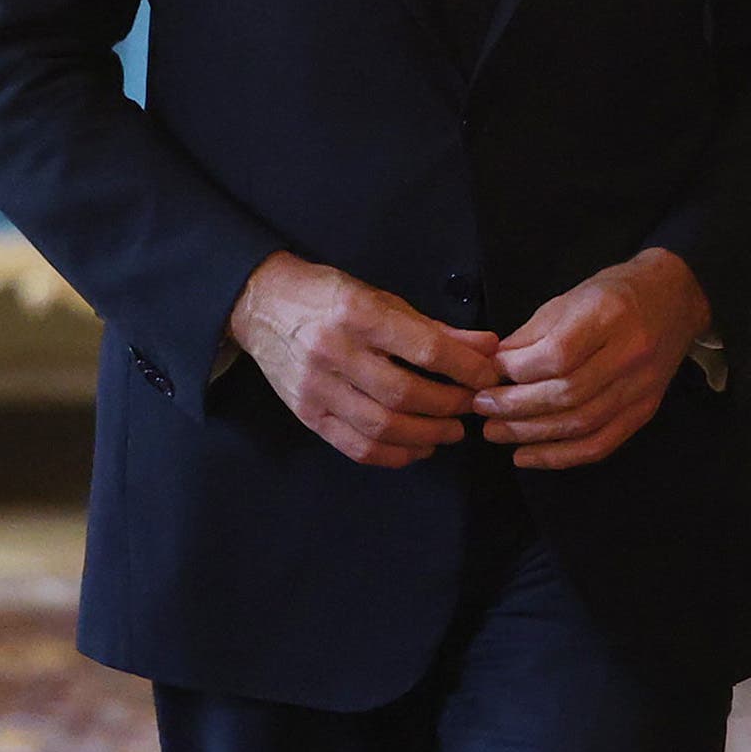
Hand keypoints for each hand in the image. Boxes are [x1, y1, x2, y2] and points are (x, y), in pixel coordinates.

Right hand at [227, 252, 502, 468]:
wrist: (262, 305)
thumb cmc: (330, 297)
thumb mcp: (383, 299)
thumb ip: (436, 328)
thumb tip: (488, 347)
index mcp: (360, 315)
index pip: (424, 350)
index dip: (464, 368)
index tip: (488, 377)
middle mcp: (335, 352)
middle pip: (404, 394)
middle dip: (448, 406)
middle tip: (472, 407)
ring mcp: (316, 388)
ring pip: (380, 427)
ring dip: (426, 436)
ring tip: (451, 431)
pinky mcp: (306, 414)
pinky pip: (355, 446)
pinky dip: (393, 455)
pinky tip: (416, 448)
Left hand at [475, 249, 711, 470]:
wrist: (675, 297)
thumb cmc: (615, 291)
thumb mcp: (571, 297)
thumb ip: (532, 334)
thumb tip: (493, 368)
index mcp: (608, 315)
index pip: (558, 355)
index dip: (518, 370)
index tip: (491, 372)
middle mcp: (629, 354)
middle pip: (567, 394)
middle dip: (517, 406)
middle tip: (482, 408)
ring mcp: (641, 387)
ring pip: (581, 424)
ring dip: (532, 434)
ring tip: (496, 432)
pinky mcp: (644, 411)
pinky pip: (601, 444)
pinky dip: (561, 456)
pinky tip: (528, 455)